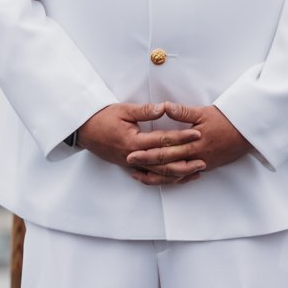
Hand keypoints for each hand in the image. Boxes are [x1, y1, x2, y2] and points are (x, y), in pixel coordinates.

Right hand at [74, 103, 200, 174]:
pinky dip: (165, 179)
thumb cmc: (102, 118)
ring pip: (158, 174)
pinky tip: (178, 178)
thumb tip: (164, 108)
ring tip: (196, 172)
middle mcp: (133, 156)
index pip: (162, 140)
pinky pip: (150, 177)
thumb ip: (145, 111)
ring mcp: (131, 164)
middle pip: (163, 163)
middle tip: (204, 160)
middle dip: (185, 162)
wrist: (83, 130)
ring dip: (178, 174)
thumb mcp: (123, 110)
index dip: (181, 137)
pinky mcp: (130, 167)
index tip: (197, 134)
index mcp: (133, 141)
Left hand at [126, 103, 255, 185]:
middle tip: (129, 164)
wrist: (248, 132)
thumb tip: (165, 107)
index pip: (166, 150)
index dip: (148, 152)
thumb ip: (183, 112)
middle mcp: (196, 156)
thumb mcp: (204, 112)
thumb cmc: (226, 120)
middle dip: (147, 165)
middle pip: (167, 164)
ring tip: (141, 176)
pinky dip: (173, 178)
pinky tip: (163, 178)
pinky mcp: (206, 166)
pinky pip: (186, 176)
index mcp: (193, 142)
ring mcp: (202, 164)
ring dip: (158, 176)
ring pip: (175, 174)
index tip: (131, 152)